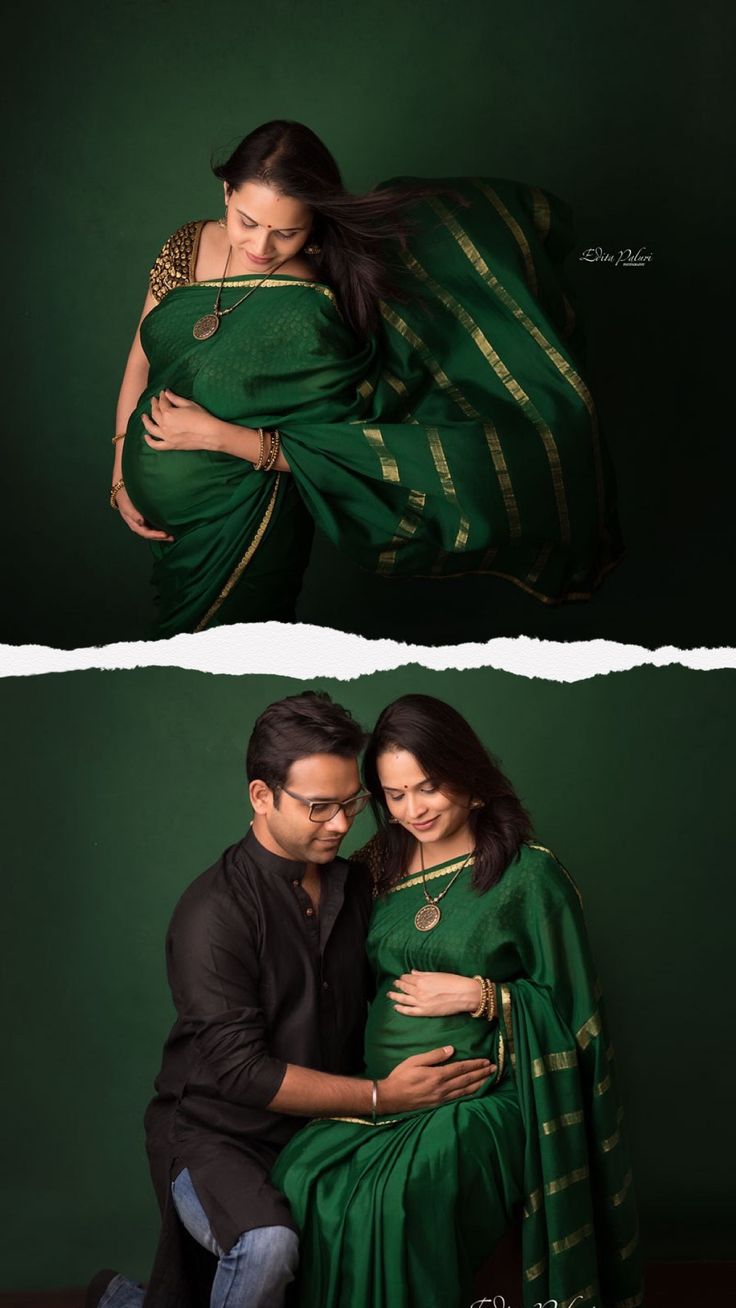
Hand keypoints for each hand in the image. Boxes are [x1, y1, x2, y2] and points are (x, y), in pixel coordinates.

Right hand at [113, 485, 173, 540]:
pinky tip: (169, 527)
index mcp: (134, 525)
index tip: (165, 535)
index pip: (146, 533)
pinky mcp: (148, 517)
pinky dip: (162, 527)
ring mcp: (145, 522)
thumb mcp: (126, 506)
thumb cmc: (124, 498)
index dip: (155, 535)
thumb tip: (141, 522)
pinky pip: (156, 525)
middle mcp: (140, 525)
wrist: (123, 491)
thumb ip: (133, 514)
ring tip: (173, 535)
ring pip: (154, 531)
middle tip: (172, 538)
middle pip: (152, 535)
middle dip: (162, 537)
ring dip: (163, 535)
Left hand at [142, 389, 220, 451]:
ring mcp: (166, 436)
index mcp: (168, 413)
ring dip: (146, 421)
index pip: (162, 402)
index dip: (162, 396)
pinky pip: (156, 445)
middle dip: (154, 405)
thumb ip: (175, 398)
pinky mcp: (170, 445)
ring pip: (151, 428)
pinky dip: (149, 441)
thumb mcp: (189, 404)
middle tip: (154, 400)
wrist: (210, 434)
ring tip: (144, 417)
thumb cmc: (202, 417)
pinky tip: (146, 436)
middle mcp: (164, 425)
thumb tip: (166, 393)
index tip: (162, 393)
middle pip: (155, 413)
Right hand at [378, 1045, 494, 1112]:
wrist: (391, 1097)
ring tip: (489, 1079)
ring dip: (479, 1084)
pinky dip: (470, 1095)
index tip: (486, 1061)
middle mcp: (442, 1088)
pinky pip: (458, 1099)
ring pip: (465, 1091)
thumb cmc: (401, 1076)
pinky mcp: (439, 1104)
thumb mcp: (415, 1061)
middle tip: (494, 1069)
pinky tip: (475, 1092)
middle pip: (466, 1080)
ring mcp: (442, 1098)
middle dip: (481, 1074)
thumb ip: (434, 1055)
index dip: (474, 1064)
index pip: (461, 1068)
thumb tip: (451, 1049)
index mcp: (437, 1075)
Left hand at [387, 970, 482, 1016]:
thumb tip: (412, 972)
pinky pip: (409, 1011)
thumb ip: (423, 974)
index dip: (403, 978)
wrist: (464, 994)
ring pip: (403, 999)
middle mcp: (419, 991)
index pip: (408, 978)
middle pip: (404, 987)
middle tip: (394, 984)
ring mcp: (421, 1002)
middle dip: (398, 985)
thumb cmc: (453, 981)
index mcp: (422, 980)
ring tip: (390, 994)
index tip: (401, 978)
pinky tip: (396, 1007)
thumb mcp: (437, 974)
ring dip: (395, 996)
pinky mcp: (425, 1012)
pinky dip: (401, 1009)